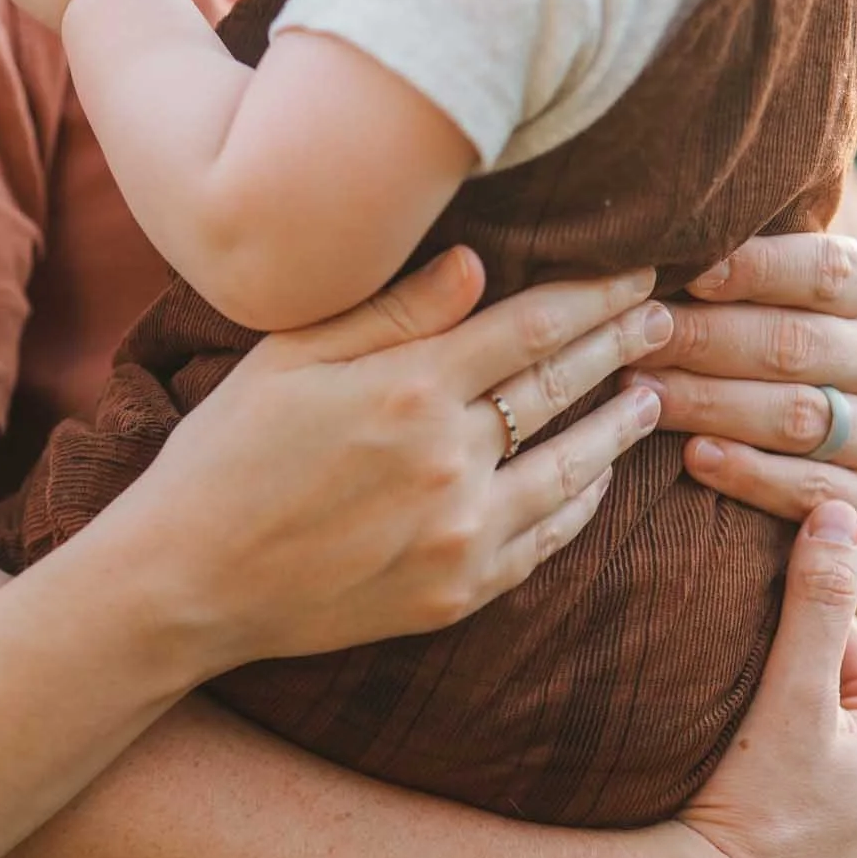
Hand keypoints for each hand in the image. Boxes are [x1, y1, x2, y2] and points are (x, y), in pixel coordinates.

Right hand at [113, 246, 670, 667]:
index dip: (595, 292)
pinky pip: (544, 543)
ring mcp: (459, 533)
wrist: (187, 584)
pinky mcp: (456, 594)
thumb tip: (477, 263)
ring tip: (652, 397)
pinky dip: (583, 507)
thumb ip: (387, 310)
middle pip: (562, 387)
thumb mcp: (286, 358)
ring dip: (619, 427)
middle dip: (622, 345)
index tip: (639, 267)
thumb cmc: (223, 458)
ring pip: (571, 469)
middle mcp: (448, 459)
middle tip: (668, 315)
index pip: (532, 324)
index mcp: (408, 387)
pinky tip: (601, 481)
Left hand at [625, 234, 856, 526]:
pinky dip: (748, 473)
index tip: (689, 272)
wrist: (825, 462)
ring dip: (710, 404)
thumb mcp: (766, 301)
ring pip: (795, 416)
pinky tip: (694, 457)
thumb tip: (658, 231)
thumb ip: (738, 269)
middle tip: (635, 338)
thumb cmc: (763, 356)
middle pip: (793, 345)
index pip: (822, 270)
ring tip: (643, 395)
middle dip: (703, 340)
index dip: (755, 269)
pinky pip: (809, 488)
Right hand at [656, 502, 856, 857]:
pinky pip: (797, 833)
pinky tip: (730, 822)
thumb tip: (838, 510)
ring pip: (812, 772)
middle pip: (828, 710)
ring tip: (713, 763)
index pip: (843, 647)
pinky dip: (768, 820)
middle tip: (712, 707)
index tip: (725, 640)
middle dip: (776, 699)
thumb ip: (816, 601)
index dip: (779, 635)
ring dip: (771, 759)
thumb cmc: (757, 809)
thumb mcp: (790, 694)